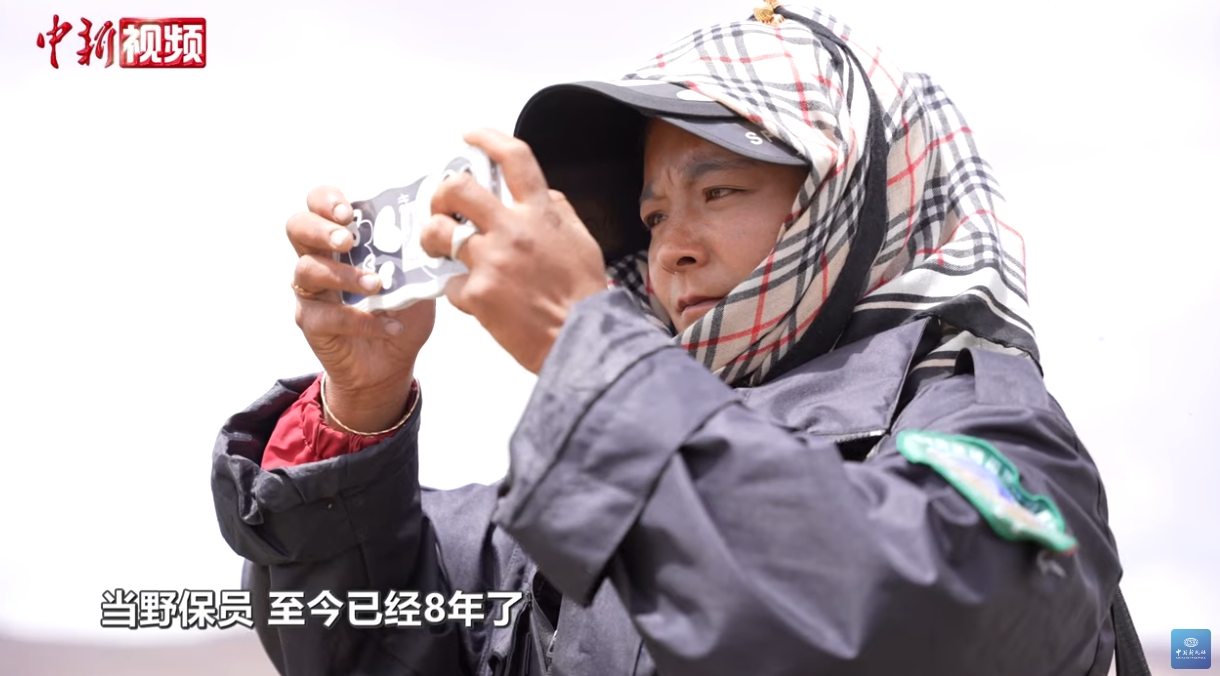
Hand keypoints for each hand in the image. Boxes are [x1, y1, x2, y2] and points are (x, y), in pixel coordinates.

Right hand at [287, 186, 435, 431]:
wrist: (391, 363)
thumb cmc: (401, 312)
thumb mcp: (417, 280)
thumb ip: (416, 257)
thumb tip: (430, 233)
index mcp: (342, 238)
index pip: (320, 203)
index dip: (327, 200)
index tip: (349, 213)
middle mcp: (319, 257)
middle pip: (297, 226)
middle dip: (321, 228)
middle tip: (347, 241)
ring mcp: (311, 289)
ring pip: (307, 268)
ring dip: (344, 275)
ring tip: (376, 285)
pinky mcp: (310, 321)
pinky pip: (327, 315)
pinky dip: (361, 320)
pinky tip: (390, 326)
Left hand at [419, 129, 607, 372]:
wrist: (580, 339)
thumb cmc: (582, 295)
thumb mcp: (581, 240)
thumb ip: (556, 211)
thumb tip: (541, 194)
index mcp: (540, 213)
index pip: (513, 159)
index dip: (487, 139)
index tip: (470, 137)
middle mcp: (513, 230)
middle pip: (457, 188)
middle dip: (440, 193)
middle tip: (440, 206)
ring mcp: (492, 261)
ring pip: (438, 233)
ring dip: (432, 238)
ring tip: (438, 248)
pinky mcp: (477, 293)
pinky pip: (451, 283)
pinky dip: (459, 290)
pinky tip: (475, 298)